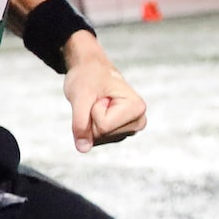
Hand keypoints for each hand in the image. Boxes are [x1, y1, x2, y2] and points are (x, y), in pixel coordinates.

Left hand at [61, 35, 146, 150]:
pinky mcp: (120, 134)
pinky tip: (98, 111)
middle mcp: (138, 121)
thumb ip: (80, 124)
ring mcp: (130, 129)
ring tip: (97, 103)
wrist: (91, 70)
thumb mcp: (80, 97)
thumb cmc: (88, 77)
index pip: (104, 126)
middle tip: (96, 99)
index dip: (92, 110)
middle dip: (91, 118)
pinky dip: (91, 126)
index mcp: (136, 107)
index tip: (99, 95)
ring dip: (90, 122)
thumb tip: (83, 149)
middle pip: (102, 134)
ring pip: (99, 139)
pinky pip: (97, 140)